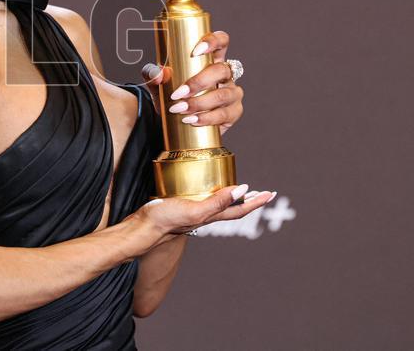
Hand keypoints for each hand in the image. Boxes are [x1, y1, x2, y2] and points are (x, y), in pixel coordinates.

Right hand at [135, 185, 275, 249]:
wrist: (143, 227)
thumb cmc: (167, 220)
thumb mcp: (195, 210)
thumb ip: (218, 201)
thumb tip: (243, 190)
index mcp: (212, 216)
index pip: (240, 209)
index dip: (256, 202)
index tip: (270, 194)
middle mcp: (206, 214)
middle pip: (233, 209)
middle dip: (249, 201)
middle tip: (263, 193)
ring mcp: (194, 211)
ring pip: (220, 205)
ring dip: (233, 198)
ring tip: (241, 190)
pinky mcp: (183, 205)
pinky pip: (205, 199)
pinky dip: (213, 193)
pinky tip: (206, 187)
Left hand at [140, 30, 243, 134]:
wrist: (175, 123)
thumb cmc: (171, 96)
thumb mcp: (157, 84)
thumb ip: (152, 75)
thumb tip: (159, 73)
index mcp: (211, 59)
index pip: (221, 41)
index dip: (213, 41)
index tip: (195, 51)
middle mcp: (226, 74)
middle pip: (221, 70)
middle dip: (199, 82)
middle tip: (178, 93)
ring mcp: (232, 93)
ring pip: (223, 95)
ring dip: (199, 103)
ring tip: (180, 109)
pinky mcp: (233, 112)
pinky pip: (224, 115)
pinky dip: (206, 118)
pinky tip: (192, 120)